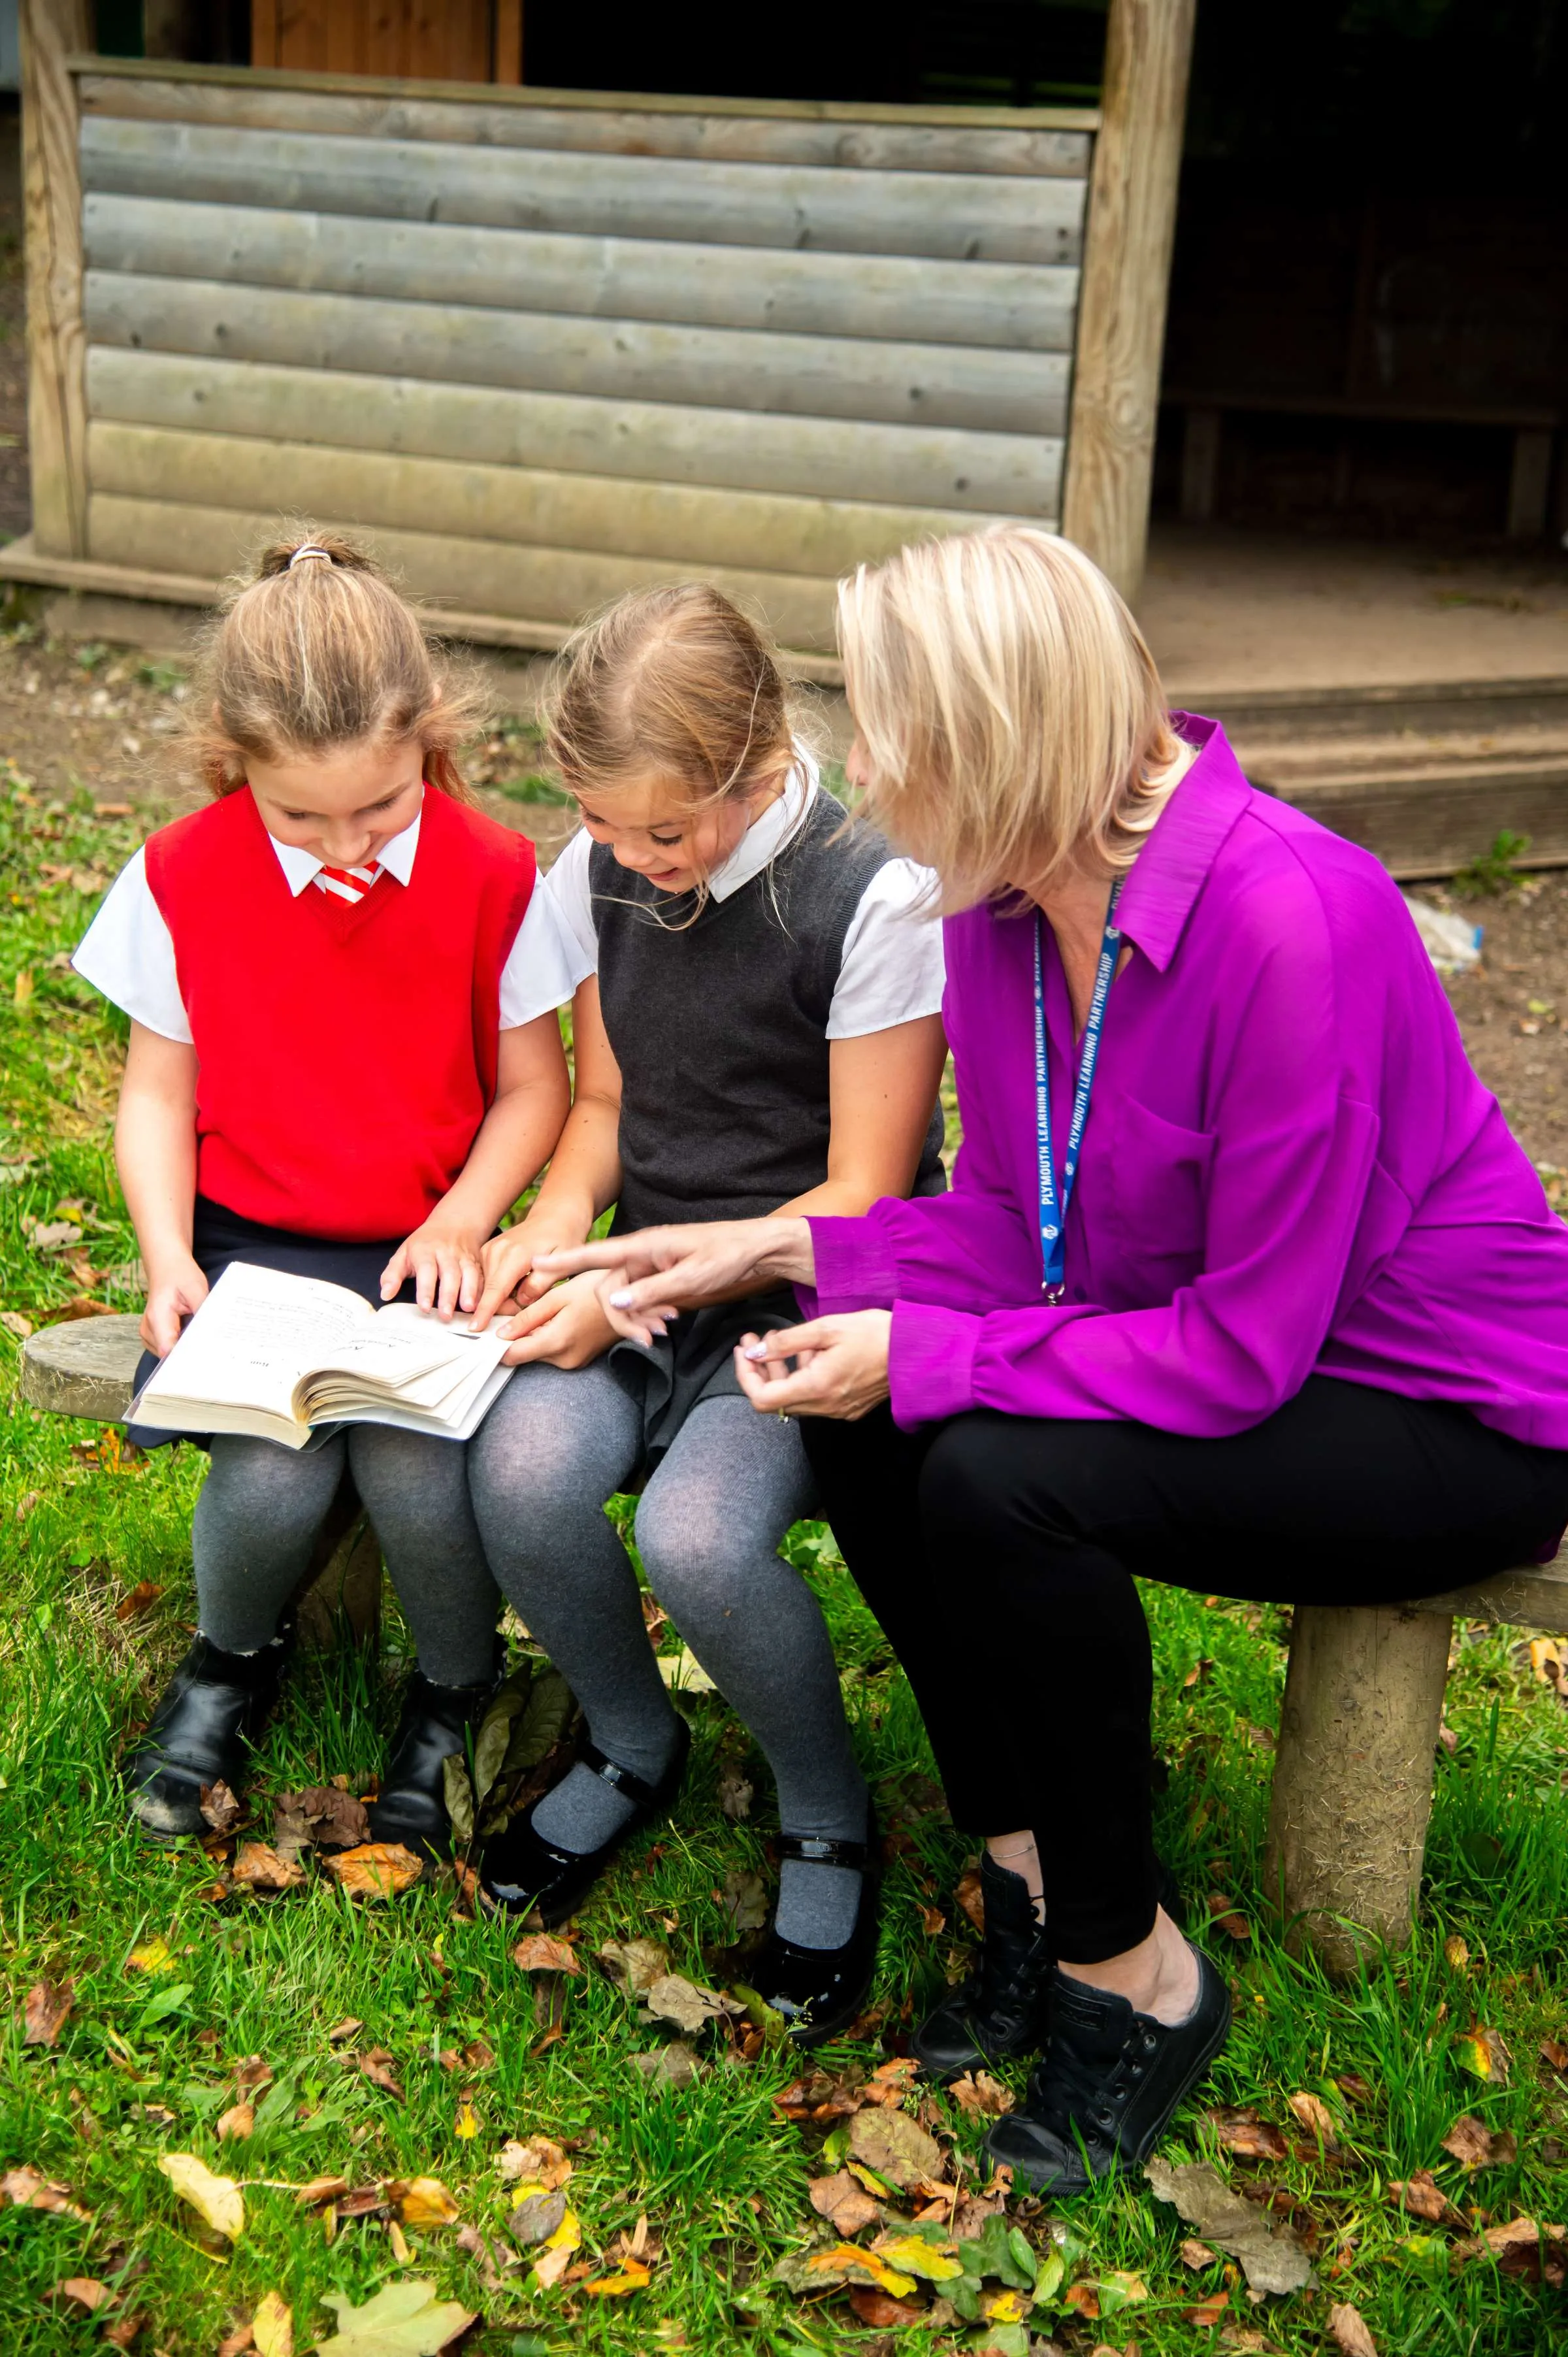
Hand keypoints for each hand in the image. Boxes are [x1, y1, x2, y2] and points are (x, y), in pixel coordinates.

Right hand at [140, 1254, 208, 1356]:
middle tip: (212, 1350)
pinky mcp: (153, 1336)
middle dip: (190, 1355)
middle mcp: (148, 1329)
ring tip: (203, 1340)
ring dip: (186, 1351)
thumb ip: (203, 1311)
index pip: (168, 1350)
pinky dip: (182, 1346)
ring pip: (170, 1355)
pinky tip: (194, 1338)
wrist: (166, 1266)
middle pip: (169, 1356)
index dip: (186, 1357)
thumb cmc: (180, 1275)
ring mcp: (149, 1335)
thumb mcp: (196, 1288)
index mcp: (157, 1317)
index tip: (205, 1358)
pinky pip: (169, 1349)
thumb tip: (212, 1332)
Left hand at [380, 1217, 487, 1319]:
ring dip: (470, 1292)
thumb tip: (385, 1295)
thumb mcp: (403, 1254)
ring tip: (467, 1310)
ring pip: (469, 1273)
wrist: (454, 1223)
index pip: (426, 1270)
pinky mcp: (477, 1261)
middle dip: (448, 1295)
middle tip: (445, 1316)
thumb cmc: (424, 1244)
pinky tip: (481, 1304)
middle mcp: (446, 1252)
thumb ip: (392, 1275)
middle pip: (449, 1273)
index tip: (425, 1308)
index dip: (426, 1289)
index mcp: (425, 1250)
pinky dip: (482, 1289)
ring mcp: (464, 1256)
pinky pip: (482, 1275)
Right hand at [471, 1221, 582, 1330]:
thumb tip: (521, 1301)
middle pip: (489, 1293)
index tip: (475, 1328)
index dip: (485, 1312)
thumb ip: (541, 1284)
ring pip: (486, 1288)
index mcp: (515, 1255)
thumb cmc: (563, 1239)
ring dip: (501, 1299)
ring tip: (525, 1290)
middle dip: (504, 1309)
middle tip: (530, 1304)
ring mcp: (489, 1250)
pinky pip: (486, 1279)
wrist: (554, 1216)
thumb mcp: (562, 1263)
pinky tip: (515, 1285)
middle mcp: (496, 1251)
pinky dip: (497, 1289)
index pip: (495, 1290)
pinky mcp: (486, 1252)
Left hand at [497, 1270, 618, 1367]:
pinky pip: (553, 1351)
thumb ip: (528, 1317)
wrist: (635, 1298)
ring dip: (534, 1335)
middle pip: (526, 1353)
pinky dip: (548, 1337)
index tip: (486, 1332)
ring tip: (544, 1311)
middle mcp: (565, 1360)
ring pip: (539, 1352)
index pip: (513, 1355)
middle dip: (516, 1336)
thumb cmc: (598, 1289)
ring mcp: (575, 1362)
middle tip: (517, 1310)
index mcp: (557, 1342)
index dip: (496, 1345)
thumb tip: (501, 1334)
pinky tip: (556, 1318)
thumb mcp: (559, 1296)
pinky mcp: (580, 1359)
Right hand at [534, 1216, 812, 1343]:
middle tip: (650, 1339)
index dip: (564, 1260)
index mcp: (645, 1245)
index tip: (535, 1263)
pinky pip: (642, 1300)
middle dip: (622, 1318)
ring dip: (638, 1320)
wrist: (757, 1249)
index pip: (595, 1253)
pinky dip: (649, 1315)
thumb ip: (651, 1291)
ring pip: (625, 1298)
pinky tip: (668, 1323)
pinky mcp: (661, 1276)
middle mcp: (642, 1253)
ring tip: (664, 1331)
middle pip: (608, 1289)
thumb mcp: (692, 1278)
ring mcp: (651, 1265)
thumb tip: (613, 1302)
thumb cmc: (728, 1255)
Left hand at [733, 1309, 891, 1419]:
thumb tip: (755, 1353)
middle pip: (776, 1400)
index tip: (745, 1350)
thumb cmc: (875, 1334)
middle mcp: (825, 1406)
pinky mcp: (849, 1408)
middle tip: (756, 1339)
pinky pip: (814, 1398)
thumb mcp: (826, 1328)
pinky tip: (811, 1354)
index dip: (746, 1375)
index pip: (762, 1398)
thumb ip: (786, 1342)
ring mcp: (839, 1411)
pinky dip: (803, 1378)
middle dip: (760, 1369)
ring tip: (785, 1341)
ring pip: (794, 1398)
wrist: (917, 1351)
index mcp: (817, 1387)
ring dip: (782, 1372)